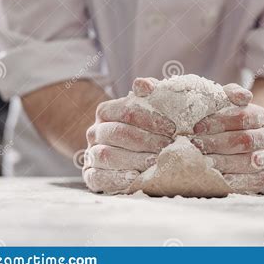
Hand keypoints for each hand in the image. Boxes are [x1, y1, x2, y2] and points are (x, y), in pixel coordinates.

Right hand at [83, 77, 175, 193]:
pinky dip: (117, 178)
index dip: (150, 118)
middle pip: (118, 133)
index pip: (125, 111)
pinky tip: (137, 178)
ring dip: (134, 159)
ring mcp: (90, 155)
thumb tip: (143, 84)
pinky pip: (99, 178)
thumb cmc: (148, 129)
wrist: (136, 155)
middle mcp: (94, 132)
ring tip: (156, 162)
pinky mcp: (91, 176)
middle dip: (146, 140)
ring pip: (107, 155)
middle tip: (168, 147)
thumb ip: (151, 94)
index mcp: (106, 112)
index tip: (172, 127)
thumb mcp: (152, 109)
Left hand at [192, 83, 263, 193]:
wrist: (242, 146)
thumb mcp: (226, 104)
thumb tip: (241, 95)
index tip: (196, 127)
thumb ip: (229, 95)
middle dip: (217, 143)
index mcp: (261, 116)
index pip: (243, 117)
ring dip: (225, 162)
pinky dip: (241, 180)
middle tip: (196, 146)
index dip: (219, 122)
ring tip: (204, 162)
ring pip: (251, 160)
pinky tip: (223, 179)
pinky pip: (260, 180)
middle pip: (245, 140)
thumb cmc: (227, 123)